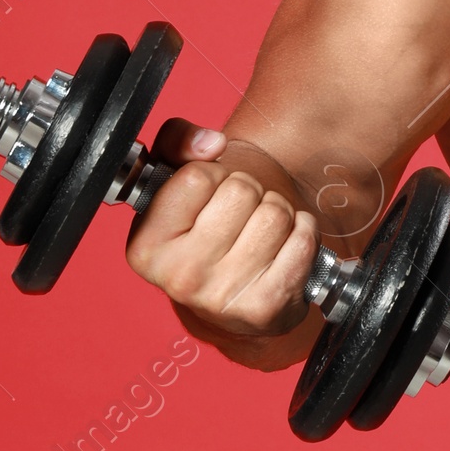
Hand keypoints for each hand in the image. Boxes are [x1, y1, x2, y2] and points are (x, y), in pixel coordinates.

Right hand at [125, 118, 323, 371]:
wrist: (237, 293)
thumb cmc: (208, 225)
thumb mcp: (177, 177)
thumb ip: (177, 142)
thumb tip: (210, 143)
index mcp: (146, 246)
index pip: (197, 177)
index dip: (212, 174)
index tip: (209, 193)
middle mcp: (178, 277)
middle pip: (241, 192)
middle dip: (249, 191)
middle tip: (239, 213)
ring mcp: (221, 297)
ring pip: (275, 213)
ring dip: (277, 212)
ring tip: (260, 230)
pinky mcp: (265, 308)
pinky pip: (302, 240)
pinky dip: (302, 233)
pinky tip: (283, 245)